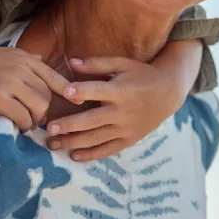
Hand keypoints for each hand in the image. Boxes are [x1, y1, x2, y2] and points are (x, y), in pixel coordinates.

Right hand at [0, 45, 70, 131]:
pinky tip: (18, 126)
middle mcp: (21, 68)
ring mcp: (11, 82)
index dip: (67, 90)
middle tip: (35, 119)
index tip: (76, 100)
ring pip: (39, 108)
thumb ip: (23, 58)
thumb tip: (40, 58)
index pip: (54, 76)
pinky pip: (23, 117)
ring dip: (35, 120)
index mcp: (24, 58)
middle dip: (44, 111)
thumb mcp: (2, 54)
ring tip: (26, 123)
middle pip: (47, 96)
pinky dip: (24, 125)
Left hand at [46, 39, 202, 160]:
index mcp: (120, 90)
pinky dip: (91, 155)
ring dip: (73, 142)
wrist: (168, 93)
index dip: (82, 91)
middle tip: (49, 128)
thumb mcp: (122, 64)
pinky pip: (108, 149)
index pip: (98, 91)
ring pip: (97, 138)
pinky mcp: (129, 139)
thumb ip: (97, 64)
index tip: (65, 92)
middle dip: (70, 125)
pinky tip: (73, 156)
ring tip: (52, 144)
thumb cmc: (141, 74)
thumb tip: (72, 62)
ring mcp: (126, 128)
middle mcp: (122, 112)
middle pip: (93, 120)